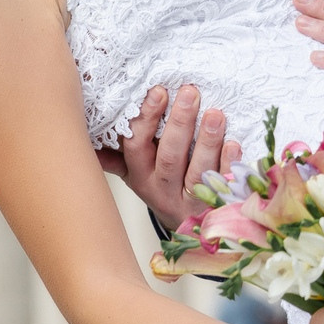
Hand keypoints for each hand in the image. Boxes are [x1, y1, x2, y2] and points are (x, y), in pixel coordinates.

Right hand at [98, 83, 240, 230]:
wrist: (191, 232)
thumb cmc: (164, 189)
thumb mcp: (137, 174)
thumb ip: (116, 155)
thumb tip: (89, 130)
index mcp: (141, 177)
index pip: (138, 147)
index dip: (147, 119)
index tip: (159, 91)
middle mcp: (164, 191)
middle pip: (169, 157)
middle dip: (180, 123)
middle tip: (190, 92)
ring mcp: (191, 202)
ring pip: (197, 172)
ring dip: (207, 141)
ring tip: (216, 113)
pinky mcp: (218, 206)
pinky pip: (224, 186)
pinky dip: (229, 164)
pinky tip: (234, 144)